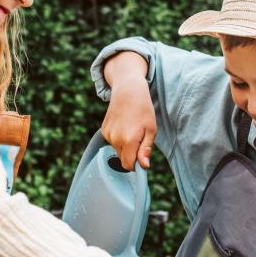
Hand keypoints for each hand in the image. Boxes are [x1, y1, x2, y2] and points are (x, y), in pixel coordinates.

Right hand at [100, 53, 155, 170]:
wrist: (128, 91)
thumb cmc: (143, 109)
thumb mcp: (151, 129)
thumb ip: (146, 149)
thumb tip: (144, 166)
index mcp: (129, 140)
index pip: (129, 165)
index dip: (136, 165)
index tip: (142, 159)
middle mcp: (115, 139)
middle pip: (123, 159)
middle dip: (132, 155)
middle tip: (140, 139)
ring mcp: (108, 134)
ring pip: (117, 150)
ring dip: (125, 146)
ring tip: (132, 129)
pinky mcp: (104, 130)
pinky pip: (112, 142)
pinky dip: (118, 138)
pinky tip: (124, 126)